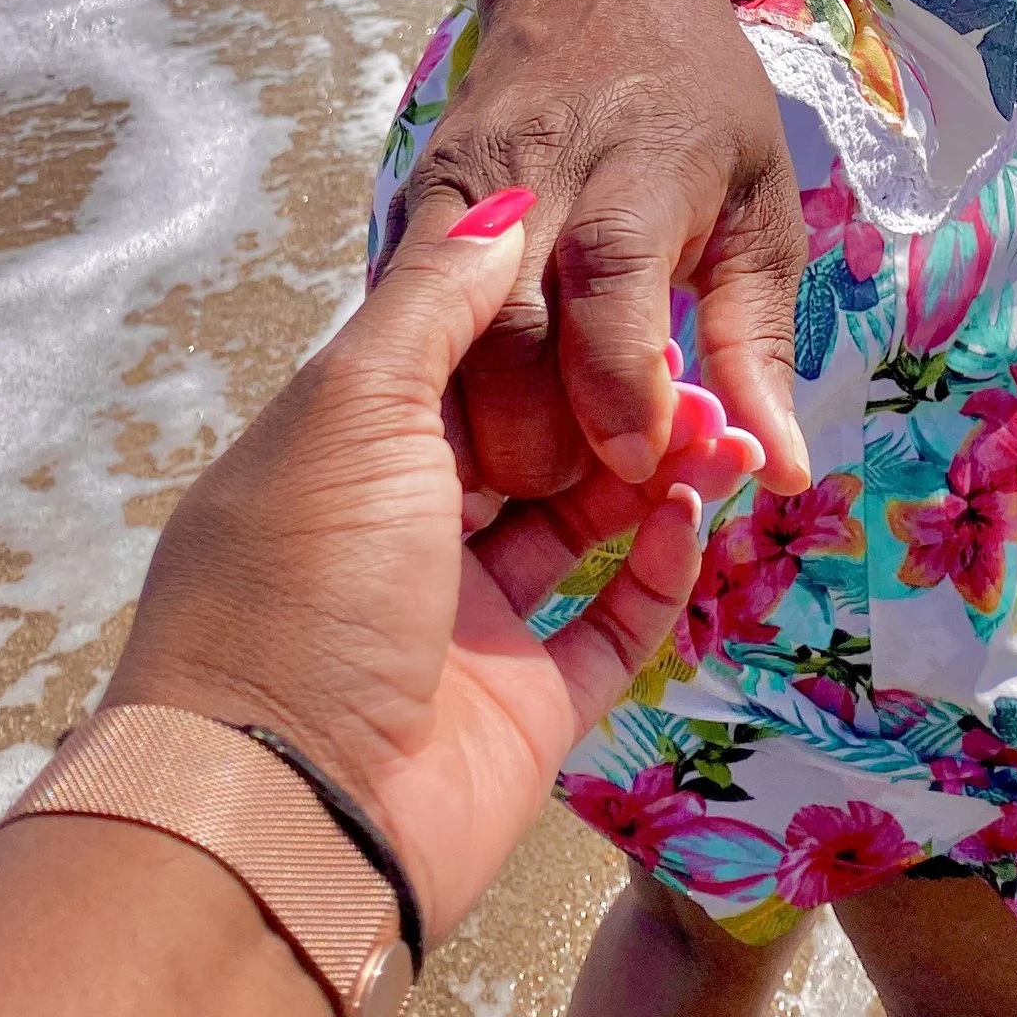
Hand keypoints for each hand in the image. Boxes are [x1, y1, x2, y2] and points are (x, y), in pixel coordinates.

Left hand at [106, 208, 702, 940]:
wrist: (293, 809)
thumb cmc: (303, 586)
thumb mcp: (353, 408)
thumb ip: (433, 302)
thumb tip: (499, 207)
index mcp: (340, 455)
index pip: (455, 363)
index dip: (541, 324)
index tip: (625, 281)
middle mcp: (400, 534)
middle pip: (529, 442)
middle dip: (615, 399)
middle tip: (701, 365)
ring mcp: (465, 625)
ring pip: (581, 526)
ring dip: (654, 475)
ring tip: (723, 434)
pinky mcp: (526, 708)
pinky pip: (612, 623)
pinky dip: (661, 569)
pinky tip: (696, 515)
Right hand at [401, 0, 810, 501]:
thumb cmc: (700, 104)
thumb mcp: (763, 206)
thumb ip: (760, 341)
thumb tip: (782, 472)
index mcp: (637, 166)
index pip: (610, 277)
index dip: (620, 383)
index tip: (641, 460)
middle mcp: (532, 174)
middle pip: (507, 327)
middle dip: (539, 434)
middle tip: (583, 488)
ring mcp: (456, 189)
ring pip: (439, 334)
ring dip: (478, 424)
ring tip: (531, 476)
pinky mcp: (410, 209)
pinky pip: (409, 319)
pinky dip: (439, 384)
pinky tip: (478, 425)